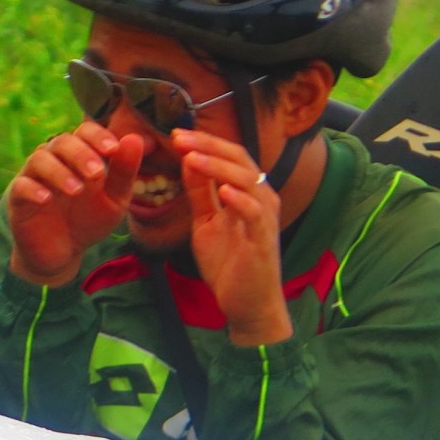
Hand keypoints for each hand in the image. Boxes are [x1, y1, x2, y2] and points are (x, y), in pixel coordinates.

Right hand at [7, 121, 142, 286]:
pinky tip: (47, 199)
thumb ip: (124, 172)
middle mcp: (54, 160)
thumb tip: (135, 138)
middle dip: (80, 154)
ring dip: (59, 171)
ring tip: (77, 190)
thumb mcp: (114, 200)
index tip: (112, 149)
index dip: (97, 136)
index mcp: (78, 155)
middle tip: (96, 174)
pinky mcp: (18, 199)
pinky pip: (20, 186)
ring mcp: (34, 177)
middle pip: (61, 142)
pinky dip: (33, 190)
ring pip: (39, 159)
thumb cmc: (89, 220)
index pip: (84, 131)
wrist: (63, 253)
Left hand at [173, 127, 290, 346]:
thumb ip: (201, 192)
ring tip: (192, 158)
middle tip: (179, 138)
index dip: (204, 143)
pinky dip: (240, 199)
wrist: (246, 304)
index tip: (174, 135)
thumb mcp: (207, 222)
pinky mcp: (264, 240)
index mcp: (248, 191)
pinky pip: (256, 213)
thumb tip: (188, 159)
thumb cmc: (230, 265)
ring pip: (248, 180)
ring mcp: (265, 218)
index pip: (229, 155)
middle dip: (208, 146)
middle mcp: (262, 198)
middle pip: (240, 159)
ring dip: (218, 167)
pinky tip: (222, 191)